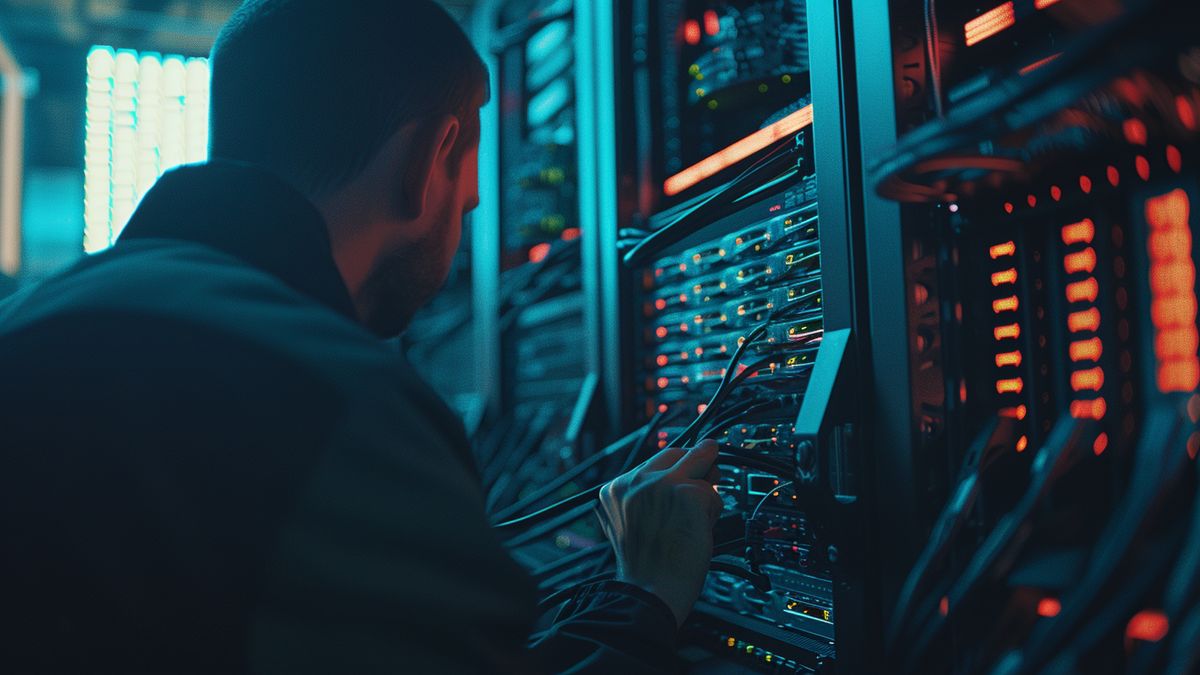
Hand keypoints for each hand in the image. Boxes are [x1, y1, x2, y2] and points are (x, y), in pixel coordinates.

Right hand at [596, 439, 722, 625]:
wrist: (650, 591)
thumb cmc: (645, 567)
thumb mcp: (630, 523)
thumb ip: (648, 497)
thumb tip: (683, 476)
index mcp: (616, 488)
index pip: (655, 460)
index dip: (678, 463)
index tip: (692, 459)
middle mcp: (637, 481)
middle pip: (678, 452)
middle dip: (697, 462)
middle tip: (710, 474)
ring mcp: (663, 484)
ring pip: (699, 472)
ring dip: (705, 496)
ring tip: (691, 525)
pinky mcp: (688, 492)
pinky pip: (713, 494)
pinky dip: (712, 513)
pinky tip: (698, 532)